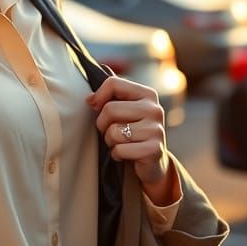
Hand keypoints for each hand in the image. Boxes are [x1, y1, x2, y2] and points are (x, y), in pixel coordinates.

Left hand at [86, 76, 173, 203]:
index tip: (97, 108)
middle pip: (110, 109)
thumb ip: (110, 97)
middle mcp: (154, 109)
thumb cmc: (132, 132)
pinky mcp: (154, 149)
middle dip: (103, 124)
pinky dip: (117, 154)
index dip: (98, 97)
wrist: (152, 162)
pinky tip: (126, 154)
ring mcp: (156, 129)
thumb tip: (90, 99)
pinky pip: (120, 150)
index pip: (113, 83)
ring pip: (113, 132)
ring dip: (110, 141)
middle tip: (112, 132)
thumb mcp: (124, 110)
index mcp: (147, 94)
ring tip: (121, 143)